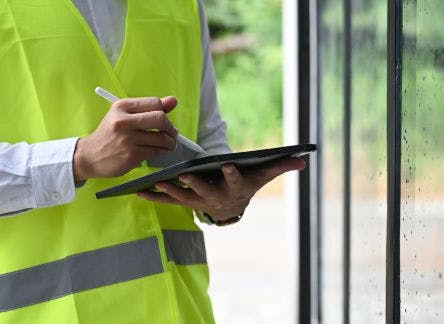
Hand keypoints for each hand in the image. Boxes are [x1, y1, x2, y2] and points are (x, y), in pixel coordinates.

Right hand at [73, 97, 178, 181]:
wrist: (89, 156)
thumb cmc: (110, 135)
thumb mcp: (124, 116)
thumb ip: (148, 108)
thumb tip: (173, 101)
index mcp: (121, 106)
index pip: (154, 103)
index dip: (165, 111)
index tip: (166, 119)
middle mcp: (123, 121)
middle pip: (160, 118)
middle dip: (171, 127)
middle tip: (172, 133)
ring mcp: (127, 139)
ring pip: (161, 138)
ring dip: (170, 142)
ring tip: (168, 144)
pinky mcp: (131, 155)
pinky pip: (156, 151)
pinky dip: (162, 151)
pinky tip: (159, 151)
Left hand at [136, 157, 306, 220]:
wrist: (231, 206)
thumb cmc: (247, 183)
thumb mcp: (264, 175)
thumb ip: (281, 166)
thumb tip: (304, 159)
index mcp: (234, 188)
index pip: (235, 180)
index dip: (232, 173)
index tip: (228, 162)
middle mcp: (215, 198)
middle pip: (204, 191)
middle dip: (194, 183)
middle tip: (184, 174)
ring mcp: (197, 202)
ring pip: (183, 198)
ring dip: (170, 191)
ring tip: (158, 183)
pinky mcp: (183, 202)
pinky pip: (167, 201)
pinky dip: (154, 197)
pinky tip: (139, 191)